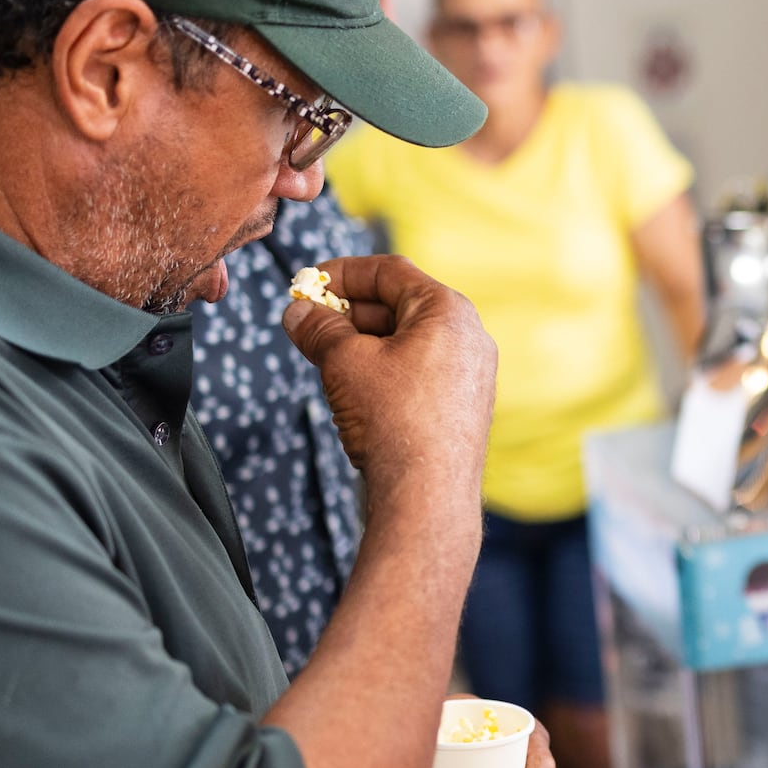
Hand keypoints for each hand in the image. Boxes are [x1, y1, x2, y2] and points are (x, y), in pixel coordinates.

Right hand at [283, 254, 496, 517]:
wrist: (427, 496)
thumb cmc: (393, 421)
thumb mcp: (344, 362)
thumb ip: (319, 329)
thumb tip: (297, 312)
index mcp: (449, 311)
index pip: (390, 271)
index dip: (342, 272)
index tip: (307, 283)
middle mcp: (469, 337)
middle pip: (399, 305)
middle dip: (348, 313)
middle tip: (307, 325)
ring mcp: (470, 375)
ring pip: (406, 343)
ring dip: (361, 345)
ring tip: (323, 360)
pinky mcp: (461, 408)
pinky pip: (417, 374)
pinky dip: (382, 373)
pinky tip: (352, 395)